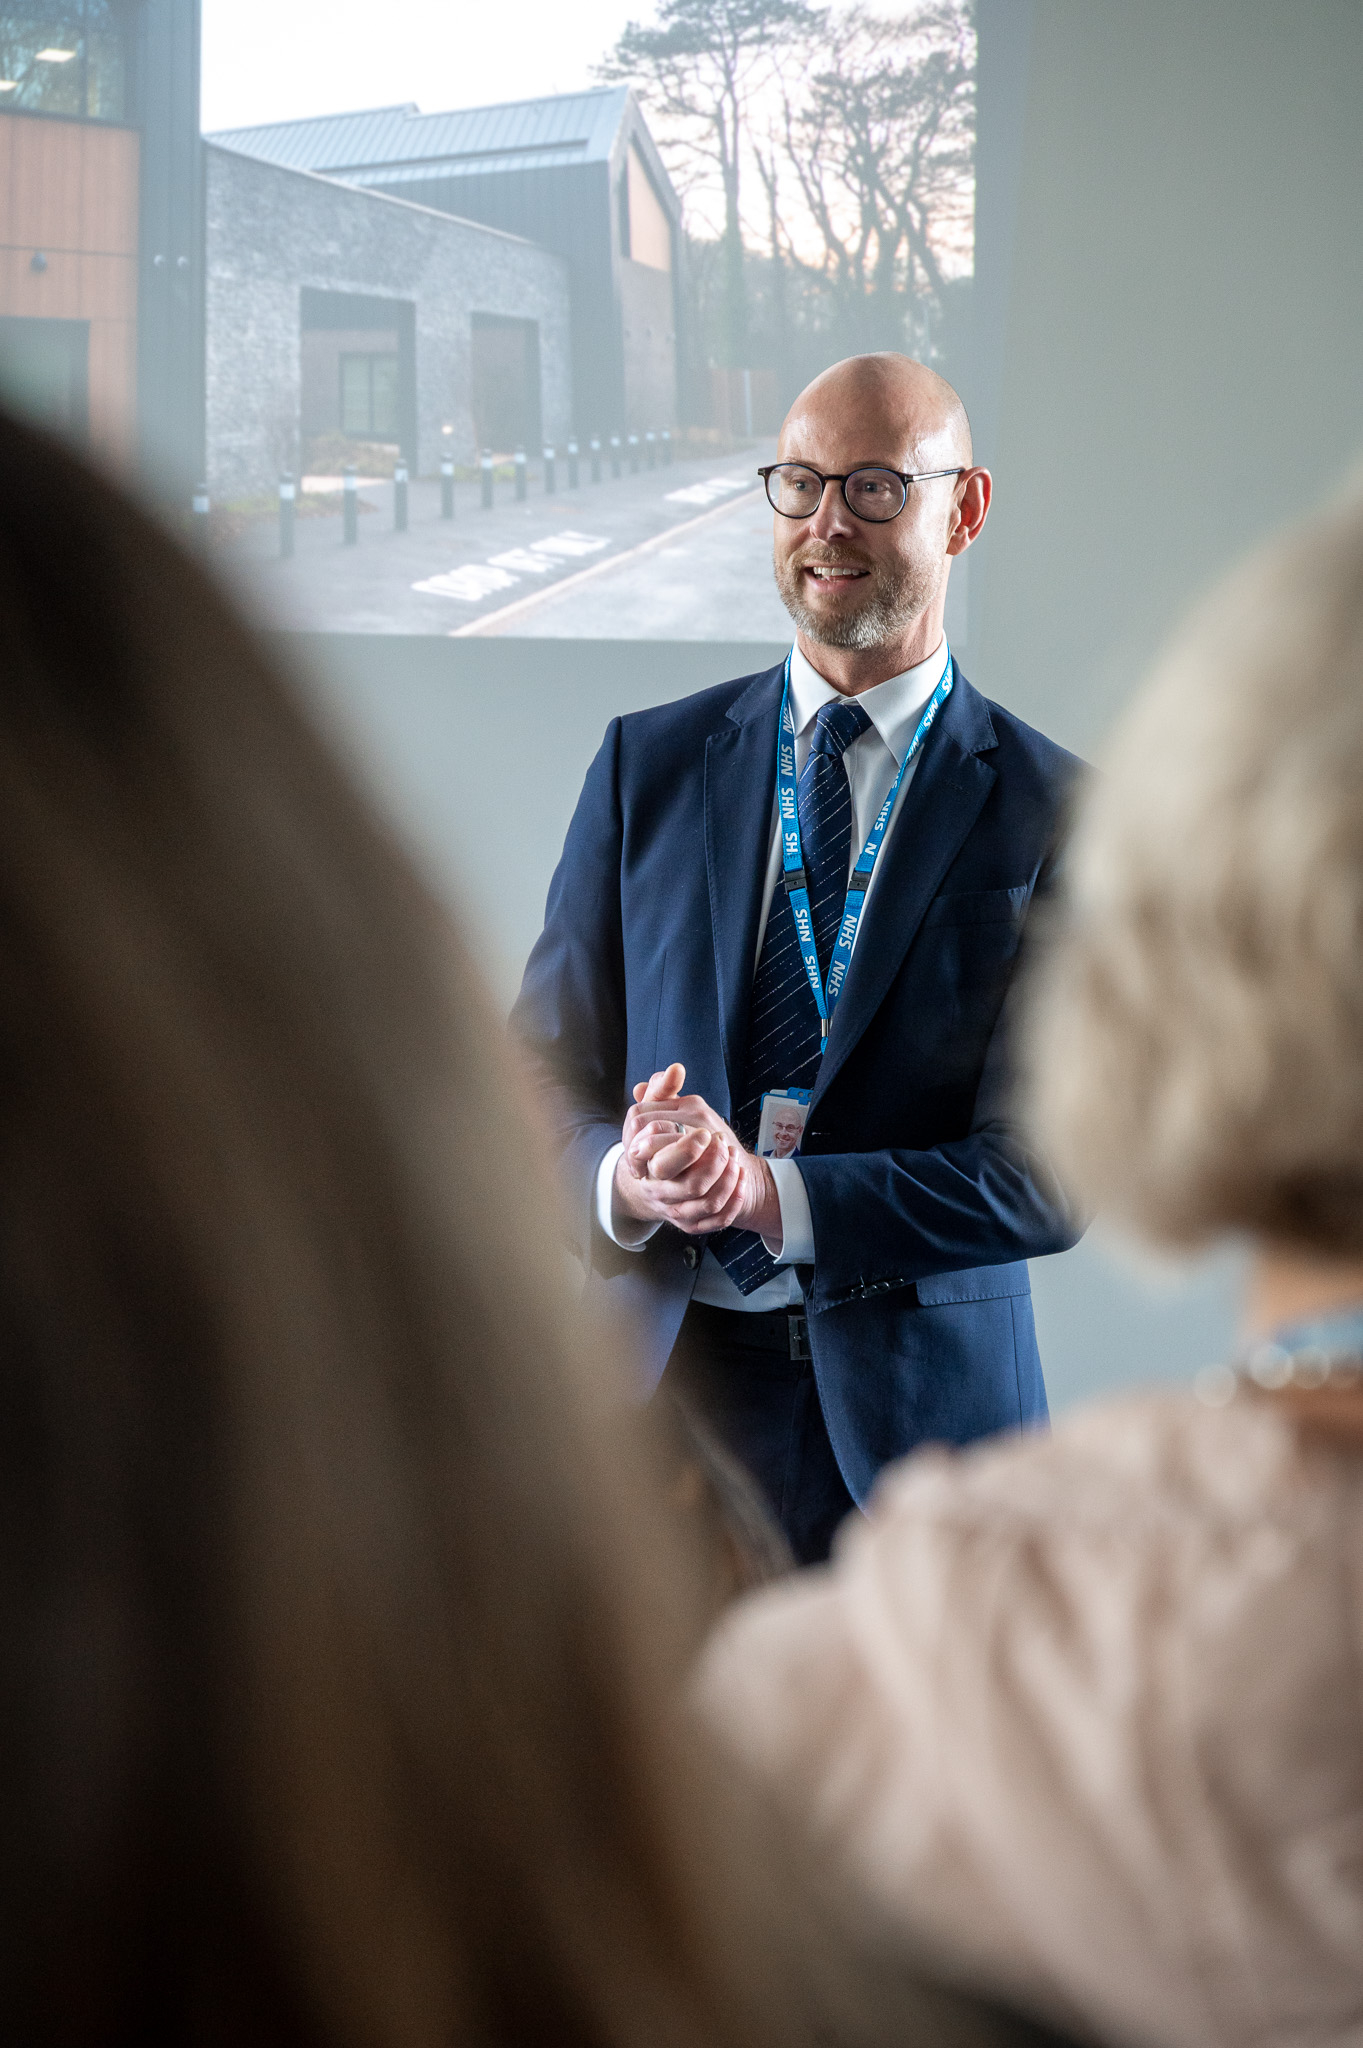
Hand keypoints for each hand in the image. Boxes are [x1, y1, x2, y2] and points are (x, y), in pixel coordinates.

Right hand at [613, 1063, 781, 1239]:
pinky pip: (716, 1219)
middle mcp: (655, 1188)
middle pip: (685, 1186)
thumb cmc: (662, 1139)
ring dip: (726, 1180)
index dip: (683, 1148)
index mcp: (642, 1162)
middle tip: (721, 1143)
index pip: (657, 1160)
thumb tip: (675, 1069)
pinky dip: (733, 1199)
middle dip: (709, 1165)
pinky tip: (740, 1178)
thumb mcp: (659, 1111)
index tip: (704, 1132)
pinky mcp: (690, 1223)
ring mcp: (672, 1208)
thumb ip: (663, 1090)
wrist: (664, 1178)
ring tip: (735, 1157)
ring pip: (704, 1203)